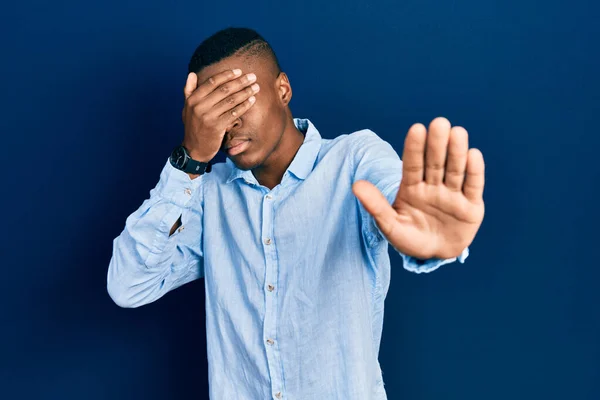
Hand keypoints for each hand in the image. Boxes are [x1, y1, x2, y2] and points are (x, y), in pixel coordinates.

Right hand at [181, 69, 260, 161]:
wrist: (194, 149)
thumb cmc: (193, 127)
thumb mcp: (187, 108)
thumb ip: (189, 91)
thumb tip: (192, 74)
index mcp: (192, 99)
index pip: (212, 82)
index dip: (226, 75)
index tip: (239, 71)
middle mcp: (199, 106)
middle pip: (224, 90)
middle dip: (240, 82)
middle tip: (252, 77)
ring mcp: (208, 117)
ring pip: (230, 100)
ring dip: (245, 92)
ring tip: (255, 87)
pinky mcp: (216, 127)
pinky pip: (233, 113)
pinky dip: (244, 106)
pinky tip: (252, 101)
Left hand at [352, 117, 484, 259]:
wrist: (435, 255)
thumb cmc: (409, 238)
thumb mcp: (390, 225)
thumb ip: (375, 206)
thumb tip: (355, 185)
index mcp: (412, 187)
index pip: (412, 164)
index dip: (414, 147)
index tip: (417, 128)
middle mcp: (433, 185)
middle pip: (435, 163)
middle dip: (437, 144)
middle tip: (440, 122)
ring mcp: (453, 194)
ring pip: (455, 170)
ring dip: (457, 152)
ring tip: (457, 133)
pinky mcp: (471, 206)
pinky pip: (473, 186)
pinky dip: (474, 171)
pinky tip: (473, 154)